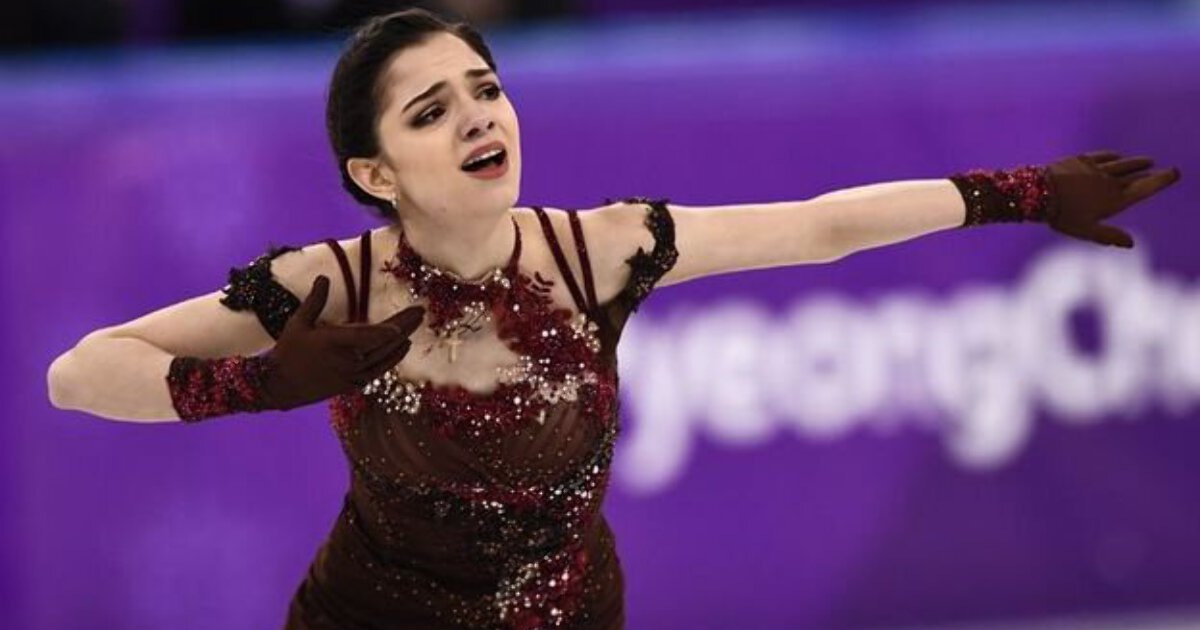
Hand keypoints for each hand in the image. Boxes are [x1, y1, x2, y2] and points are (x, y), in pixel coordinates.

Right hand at [260, 275, 423, 409]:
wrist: (279, 386)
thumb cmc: (288, 351)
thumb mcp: (298, 322)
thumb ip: (315, 300)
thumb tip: (323, 277)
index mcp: (333, 343)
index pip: (365, 337)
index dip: (385, 331)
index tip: (402, 323)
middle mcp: (346, 360)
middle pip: (382, 344)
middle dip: (404, 326)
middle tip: (421, 312)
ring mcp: (351, 375)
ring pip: (384, 358)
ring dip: (402, 341)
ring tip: (416, 325)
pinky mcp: (353, 384)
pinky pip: (378, 370)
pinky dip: (392, 359)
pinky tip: (403, 347)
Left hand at [1045, 150, 1181, 248]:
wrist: (1039, 192)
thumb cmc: (1063, 216)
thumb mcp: (1087, 231)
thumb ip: (1110, 236)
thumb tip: (1131, 244)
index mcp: (1115, 200)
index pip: (1144, 188)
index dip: (1160, 180)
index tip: (1173, 173)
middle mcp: (1110, 182)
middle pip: (1136, 175)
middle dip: (1151, 172)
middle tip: (1165, 169)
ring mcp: (1097, 169)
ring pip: (1123, 164)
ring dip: (1136, 162)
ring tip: (1148, 161)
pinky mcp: (1082, 160)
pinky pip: (1103, 156)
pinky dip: (1114, 156)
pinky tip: (1117, 156)